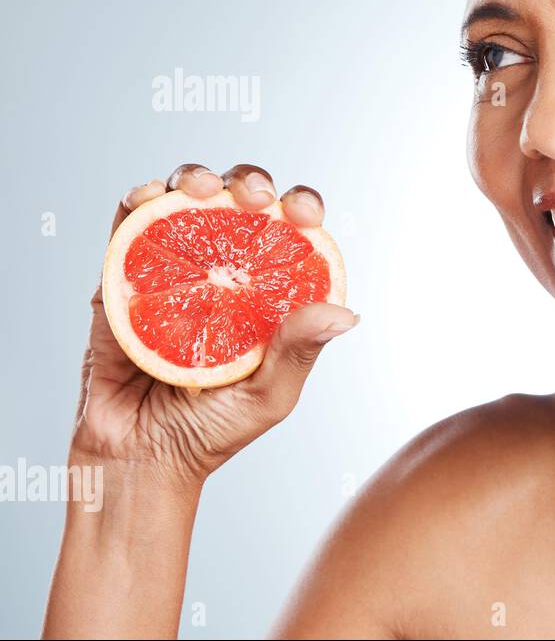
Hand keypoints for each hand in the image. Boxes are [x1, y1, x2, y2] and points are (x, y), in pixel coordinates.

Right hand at [71, 163, 358, 484]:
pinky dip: (138, 202)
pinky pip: (128, 228)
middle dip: (251, 183)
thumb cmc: (210, 434)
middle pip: (238, 205)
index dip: (301, 209)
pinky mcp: (122, 281)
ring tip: (204, 188)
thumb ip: (300, 351)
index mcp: (266, 294)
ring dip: (196, 179)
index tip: (303, 213)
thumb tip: (346, 312)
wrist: (136, 461)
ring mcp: (173, 272)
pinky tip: (151, 197)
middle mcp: (223, 274)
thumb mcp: (268, 396)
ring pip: (184, 202)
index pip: (290, 235)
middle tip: (256, 198)